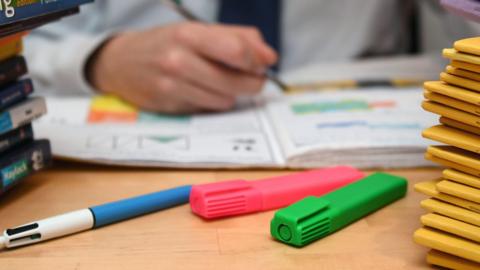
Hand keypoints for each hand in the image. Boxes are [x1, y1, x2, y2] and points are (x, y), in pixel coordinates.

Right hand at [86, 22, 276, 113]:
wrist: (120, 63)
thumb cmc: (165, 43)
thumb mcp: (196, 30)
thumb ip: (237, 37)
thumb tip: (269, 57)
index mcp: (188, 34)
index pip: (237, 51)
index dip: (257, 61)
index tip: (263, 63)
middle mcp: (179, 61)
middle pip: (237, 81)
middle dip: (252, 82)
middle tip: (252, 77)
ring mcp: (172, 86)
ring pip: (226, 100)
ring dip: (230, 93)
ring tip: (218, 81)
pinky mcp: (170, 107)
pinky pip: (208, 109)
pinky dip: (212, 101)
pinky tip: (200, 90)